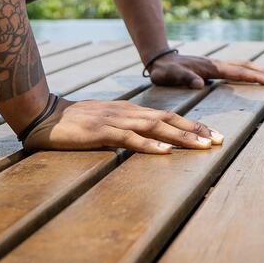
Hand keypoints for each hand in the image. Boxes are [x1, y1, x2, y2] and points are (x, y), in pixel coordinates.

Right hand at [22, 97, 220, 153]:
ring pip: (156, 127)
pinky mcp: (101, 132)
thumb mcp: (105, 124)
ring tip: (203, 145)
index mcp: (130, 111)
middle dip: (196, 130)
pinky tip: (164, 151)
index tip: (213, 135)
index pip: (167, 117)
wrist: (44, 115)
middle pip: (169, 120)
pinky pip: (129, 139)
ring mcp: (115, 121)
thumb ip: (126, 130)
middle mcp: (127, 113)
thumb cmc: (74, 123)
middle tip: (220, 140)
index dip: (191, 125)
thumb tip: (148, 142)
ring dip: (181, 137)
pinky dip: (149, 144)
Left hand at [148, 52, 263, 88]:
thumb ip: (183, 78)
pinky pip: (235, 68)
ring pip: (242, 65)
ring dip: (258, 70)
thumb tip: (198, 83)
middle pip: (245, 66)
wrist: (159, 59)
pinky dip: (248, 71)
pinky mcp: (213, 67)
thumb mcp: (170, 76)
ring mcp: (215, 65)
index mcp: (210, 68)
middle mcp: (216, 64)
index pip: (237, 73)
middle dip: (263, 73)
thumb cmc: (164, 71)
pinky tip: (253, 74)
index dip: (255, 77)